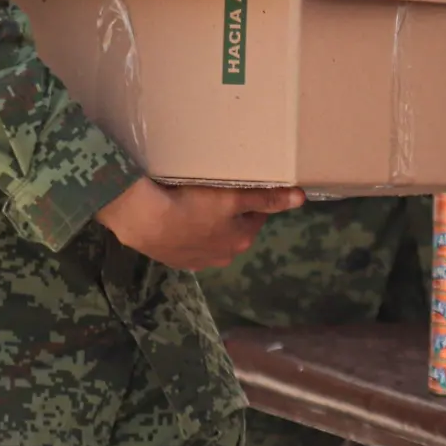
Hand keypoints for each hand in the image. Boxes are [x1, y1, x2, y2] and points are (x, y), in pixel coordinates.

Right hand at [96, 178, 305, 270]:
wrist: (144, 220)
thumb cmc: (193, 205)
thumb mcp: (232, 198)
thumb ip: (266, 198)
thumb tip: (301, 198)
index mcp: (241, 240)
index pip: (257, 215)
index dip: (251, 198)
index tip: (240, 184)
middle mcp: (223, 256)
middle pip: (234, 228)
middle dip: (230, 213)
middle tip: (215, 191)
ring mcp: (197, 261)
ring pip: (211, 237)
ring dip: (207, 224)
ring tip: (193, 202)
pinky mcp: (174, 260)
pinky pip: (188, 243)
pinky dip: (187, 232)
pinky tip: (177, 217)